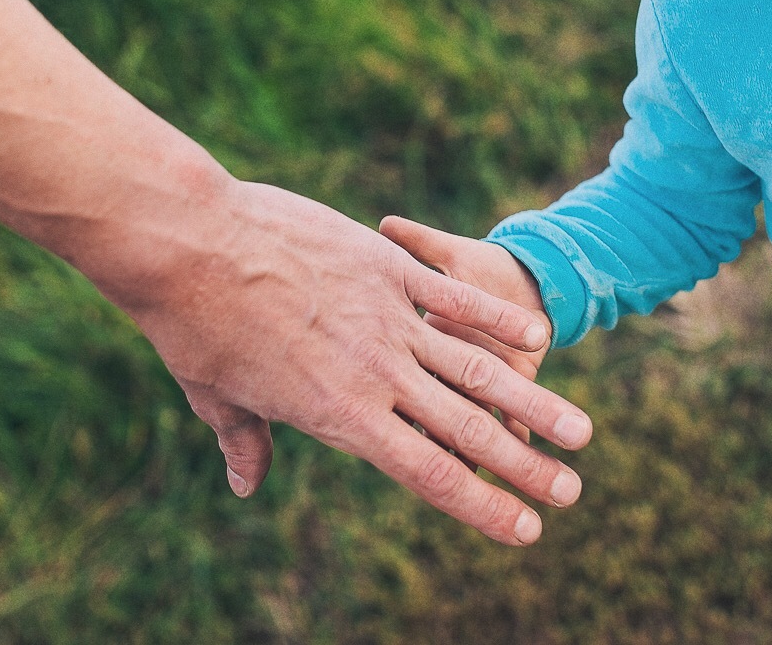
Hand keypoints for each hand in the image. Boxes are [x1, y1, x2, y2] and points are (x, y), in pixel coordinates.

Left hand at [88, 178, 590, 545]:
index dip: (482, 507)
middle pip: (468, 431)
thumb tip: (246, 484)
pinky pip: (454, 299)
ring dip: (532, 402)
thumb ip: (244, 440)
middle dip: (526, 467)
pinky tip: (539, 335)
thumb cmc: (190, 322)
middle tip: (573, 492)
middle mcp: (375, 374)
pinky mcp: (386, 267)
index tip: (524, 530)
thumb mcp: (215, 393)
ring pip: (477, 367)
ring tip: (581, 431)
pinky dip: (499, 319)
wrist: (190, 241)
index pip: (428, 475)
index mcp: (337, 415)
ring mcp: (386, 318)